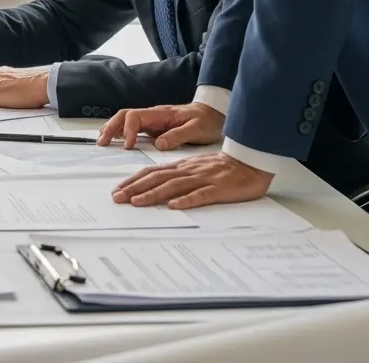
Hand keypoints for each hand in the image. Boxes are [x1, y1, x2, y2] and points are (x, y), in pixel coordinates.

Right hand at [96, 101, 224, 149]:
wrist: (214, 113)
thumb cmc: (206, 120)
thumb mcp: (197, 129)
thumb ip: (178, 136)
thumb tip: (159, 144)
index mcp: (160, 114)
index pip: (134, 117)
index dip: (128, 131)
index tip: (129, 146)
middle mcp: (152, 115)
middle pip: (123, 116)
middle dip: (110, 128)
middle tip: (102, 143)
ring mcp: (151, 121)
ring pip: (124, 120)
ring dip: (112, 129)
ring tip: (102, 141)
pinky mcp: (153, 127)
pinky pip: (131, 127)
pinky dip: (120, 133)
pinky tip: (115, 141)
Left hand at [111, 152, 273, 208]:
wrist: (251, 162)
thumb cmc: (223, 168)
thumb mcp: (196, 168)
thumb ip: (177, 175)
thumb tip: (155, 185)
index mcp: (182, 167)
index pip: (152, 172)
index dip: (134, 181)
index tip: (118, 190)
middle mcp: (188, 171)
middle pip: (157, 178)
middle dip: (135, 188)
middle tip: (118, 198)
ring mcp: (203, 179)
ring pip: (174, 185)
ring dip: (154, 194)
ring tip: (137, 202)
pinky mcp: (219, 188)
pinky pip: (201, 194)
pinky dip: (187, 200)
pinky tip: (175, 206)